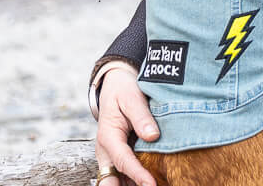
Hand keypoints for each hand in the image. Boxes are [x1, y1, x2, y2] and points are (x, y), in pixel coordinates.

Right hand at [94, 65, 158, 185]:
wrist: (116, 86)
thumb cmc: (123, 91)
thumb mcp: (132, 98)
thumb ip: (141, 117)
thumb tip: (153, 136)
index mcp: (108, 136)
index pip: (122, 160)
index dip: (137, 175)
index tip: (151, 185)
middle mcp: (106, 151)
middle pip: (111, 180)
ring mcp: (112, 156)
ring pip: (117, 181)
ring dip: (133, 185)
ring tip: (155, 184)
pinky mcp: (120, 157)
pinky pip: (124, 176)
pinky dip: (135, 181)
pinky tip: (152, 182)